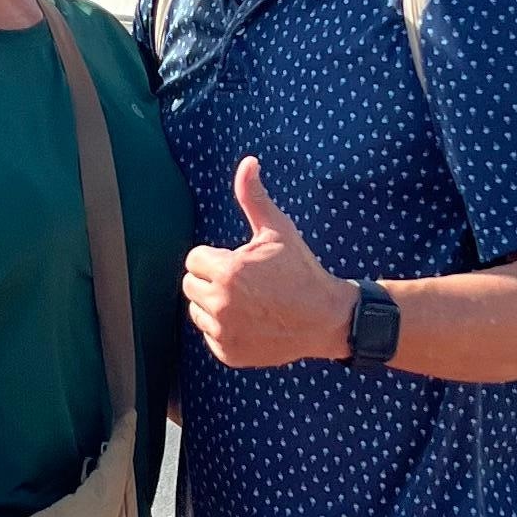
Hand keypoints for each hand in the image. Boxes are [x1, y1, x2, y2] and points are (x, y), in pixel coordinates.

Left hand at [184, 157, 354, 367]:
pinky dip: (224, 330)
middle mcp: (221, 304)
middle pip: (190, 284)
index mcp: (227, 271)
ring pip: (197, 311)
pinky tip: (251, 322)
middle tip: (245, 282)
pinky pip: (210, 336)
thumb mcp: (278, 231)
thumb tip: (248, 162)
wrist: (325, 318)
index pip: (194, 259)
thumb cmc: (301, 270)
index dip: (217, 257)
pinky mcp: (229, 353)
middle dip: (211, 279)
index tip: (241, 262)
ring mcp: (224, 333)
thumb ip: (254, 198)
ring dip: (214, 305)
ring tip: (248, 302)